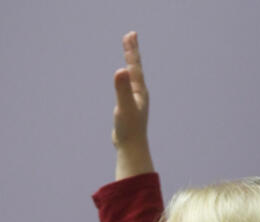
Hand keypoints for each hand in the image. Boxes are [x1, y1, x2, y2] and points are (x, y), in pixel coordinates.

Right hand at [112, 31, 154, 178]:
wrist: (131, 147)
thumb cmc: (129, 128)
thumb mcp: (123, 106)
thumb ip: (122, 88)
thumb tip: (120, 71)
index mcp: (138, 90)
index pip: (134, 66)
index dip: (131, 50)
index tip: (130, 35)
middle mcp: (138, 93)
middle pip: (135, 68)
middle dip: (131, 52)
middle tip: (130, 36)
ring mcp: (134, 101)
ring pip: (132, 78)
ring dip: (130, 64)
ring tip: (129, 55)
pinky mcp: (128, 108)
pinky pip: (127, 88)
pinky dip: (125, 79)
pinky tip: (124, 81)